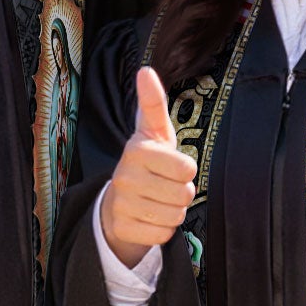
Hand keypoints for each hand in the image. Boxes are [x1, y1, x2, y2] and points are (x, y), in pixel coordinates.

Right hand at [99, 66, 195, 266]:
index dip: (186, 170)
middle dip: (182, 192)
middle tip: (166, 185)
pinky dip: (163, 229)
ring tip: (158, 200)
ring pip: (175, 215)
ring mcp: (121, 204)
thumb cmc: (147, 161)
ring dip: (173, 211)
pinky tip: (149, 217)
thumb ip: (153, 103)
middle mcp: (125, 177)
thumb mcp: (154, 132)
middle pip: (184, 194)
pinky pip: (163, 234)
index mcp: (136, 150)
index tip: (172, 165)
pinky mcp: (123, 228)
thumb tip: (145, 70)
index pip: (187, 168)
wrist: (118, 201)